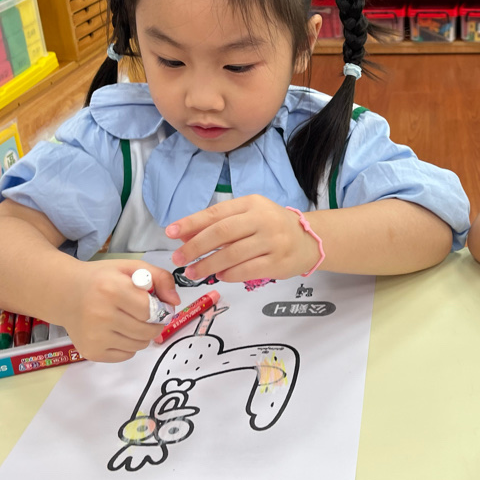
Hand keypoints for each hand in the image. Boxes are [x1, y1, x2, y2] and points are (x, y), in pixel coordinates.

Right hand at [61, 259, 180, 362]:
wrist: (65, 293)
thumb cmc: (101, 279)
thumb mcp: (130, 267)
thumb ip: (160, 278)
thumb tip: (175, 302)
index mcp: (111, 289)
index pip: (150, 310)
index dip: (161, 309)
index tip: (160, 305)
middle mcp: (101, 315)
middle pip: (147, 330)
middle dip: (155, 323)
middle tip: (149, 315)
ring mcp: (95, 336)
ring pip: (139, 345)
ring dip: (143, 335)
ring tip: (132, 321)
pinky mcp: (91, 352)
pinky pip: (126, 355)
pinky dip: (129, 345)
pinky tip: (119, 331)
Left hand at [166, 195, 319, 282]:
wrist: (309, 240)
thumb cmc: (271, 226)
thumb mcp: (247, 216)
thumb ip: (218, 224)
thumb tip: (183, 236)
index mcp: (252, 204)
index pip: (216, 213)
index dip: (191, 223)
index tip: (170, 233)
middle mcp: (263, 220)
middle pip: (222, 233)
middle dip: (195, 247)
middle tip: (178, 259)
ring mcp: (272, 242)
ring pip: (232, 255)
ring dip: (208, 265)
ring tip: (192, 273)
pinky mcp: (278, 263)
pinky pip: (247, 270)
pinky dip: (229, 274)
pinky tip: (219, 275)